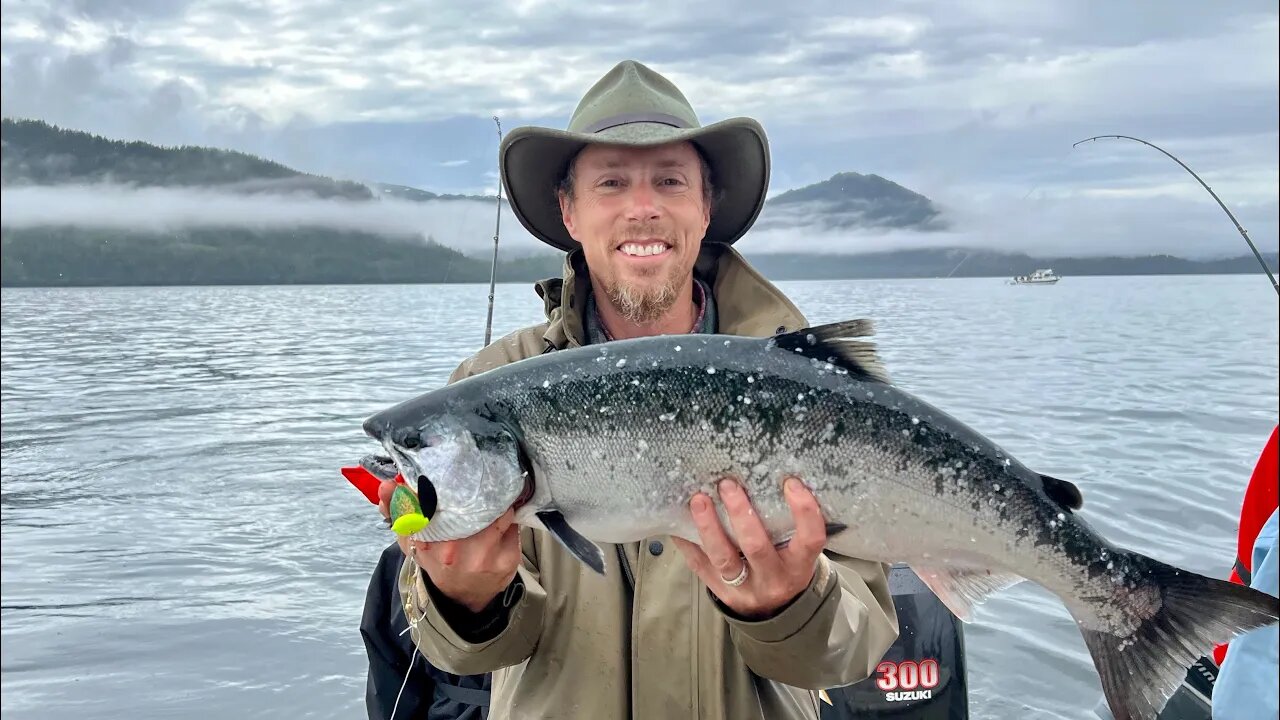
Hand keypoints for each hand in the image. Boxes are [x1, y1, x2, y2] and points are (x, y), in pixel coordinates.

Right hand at [378, 479, 522, 612]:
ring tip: (490, 499)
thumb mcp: (410, 538)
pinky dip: (507, 517)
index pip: (434, 502)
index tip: (449, 473)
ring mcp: (483, 556)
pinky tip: (500, 519)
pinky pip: (512, 523)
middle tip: (475, 479)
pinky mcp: (507, 559)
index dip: (443, 483)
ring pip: (497, 510)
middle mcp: (455, 551)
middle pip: (471, 501)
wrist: (461, 595)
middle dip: (475, 487)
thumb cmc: (436, 559)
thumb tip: (384, 486)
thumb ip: (396, 510)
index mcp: (428, 542)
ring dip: (496, 501)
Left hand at [671, 477, 827, 619]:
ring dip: (709, 527)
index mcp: (799, 566)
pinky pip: (699, 565)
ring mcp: (743, 588)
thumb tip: (768, 474)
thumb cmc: (786, 567)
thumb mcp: (798, 551)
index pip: (810, 539)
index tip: (791, 483)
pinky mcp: (719, 590)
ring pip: (724, 558)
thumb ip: (789, 523)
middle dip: (740, 514)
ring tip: (699, 500)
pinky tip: (677, 520)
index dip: (803, 511)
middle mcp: (773, 579)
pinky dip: (687, 542)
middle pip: (756, 547)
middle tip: (727, 484)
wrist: (772, 612)